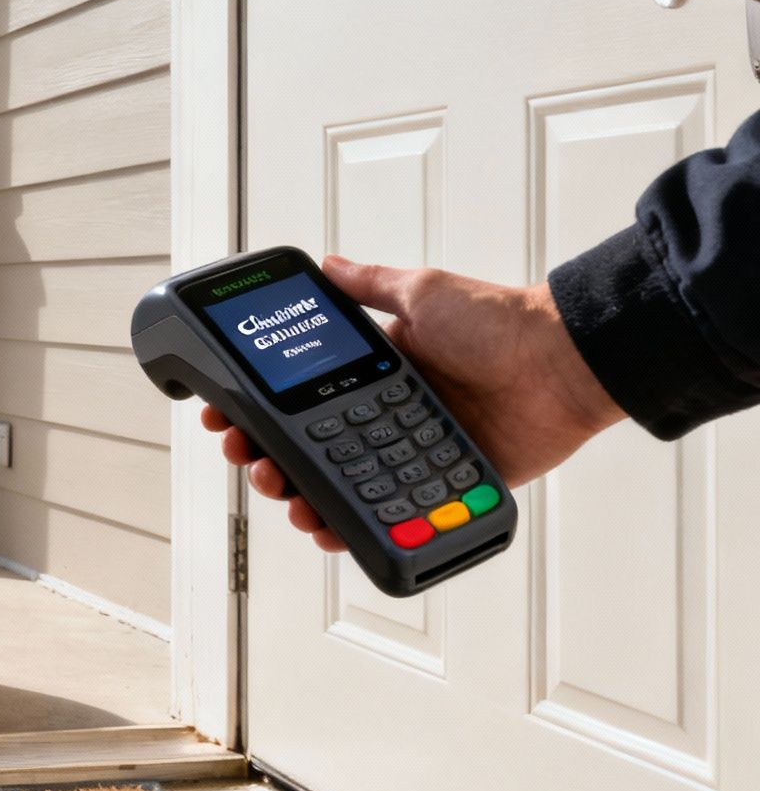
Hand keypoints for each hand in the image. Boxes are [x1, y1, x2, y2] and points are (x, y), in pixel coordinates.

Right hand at [203, 255, 624, 552]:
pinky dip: (352, 528)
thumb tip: (327, 263)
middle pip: (307, 448)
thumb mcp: (423, 290)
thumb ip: (371, 284)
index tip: (226, 414)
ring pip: (337, 486)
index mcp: (376, 373)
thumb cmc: (501, 320)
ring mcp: (409, 454)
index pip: (300, 396)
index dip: (258, 407)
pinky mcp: (440, 487)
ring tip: (284, 493)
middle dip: (266, 456)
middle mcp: (384, 416)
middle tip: (248, 456)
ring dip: (299, 495)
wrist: (564, 362)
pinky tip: (324, 527)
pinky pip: (388, 515)